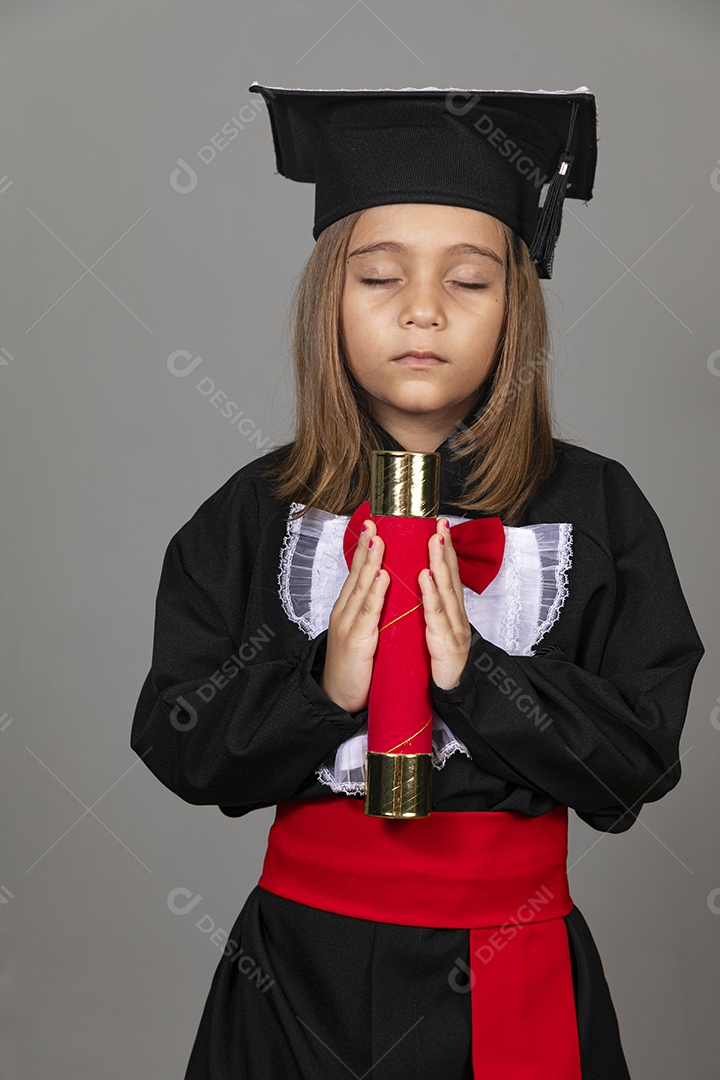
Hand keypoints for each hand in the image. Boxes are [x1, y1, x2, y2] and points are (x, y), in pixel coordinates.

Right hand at [317, 518, 389, 713]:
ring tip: (379, 540)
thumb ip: (372, 611)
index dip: (364, 549)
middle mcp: (345, 611)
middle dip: (365, 546)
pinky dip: (375, 593)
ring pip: (361, 587)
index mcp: (348, 608)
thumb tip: (388, 589)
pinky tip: (382, 576)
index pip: (357, 573)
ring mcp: (348, 625)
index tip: (373, 525)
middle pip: (356, 573)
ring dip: (370, 562)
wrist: (337, 697)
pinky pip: (368, 613)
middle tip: (373, 522)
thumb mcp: (363, 631)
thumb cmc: (354, 666)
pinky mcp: (356, 641)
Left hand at [418, 517, 471, 690]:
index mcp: (450, 609)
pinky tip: (425, 576)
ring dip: (440, 562)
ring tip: (434, 539)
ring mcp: (453, 626)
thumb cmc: (440, 659)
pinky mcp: (446, 642)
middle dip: (445, 547)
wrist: (451, 690)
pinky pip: (436, 614)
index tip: (439, 523)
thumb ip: (432, 605)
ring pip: (446, 589)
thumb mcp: (436, 626)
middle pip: (451, 575)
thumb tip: (421, 581)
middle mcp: (455, 613)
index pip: (448, 572)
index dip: (445, 548)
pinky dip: (431, 593)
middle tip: (440, 522)